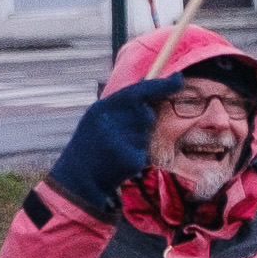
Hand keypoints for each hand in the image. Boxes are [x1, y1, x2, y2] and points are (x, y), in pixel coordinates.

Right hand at [49, 76, 180, 213]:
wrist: (78, 178)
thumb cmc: (91, 144)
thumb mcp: (98, 118)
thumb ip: (122, 104)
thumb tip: (155, 88)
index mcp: (102, 109)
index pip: (139, 91)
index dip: (162, 85)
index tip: (178, 78)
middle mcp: (113, 123)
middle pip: (147, 115)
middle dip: (144, 122)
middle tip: (125, 133)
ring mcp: (122, 142)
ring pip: (146, 135)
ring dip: (138, 141)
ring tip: (117, 150)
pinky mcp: (131, 160)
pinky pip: (145, 153)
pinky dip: (136, 157)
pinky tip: (120, 162)